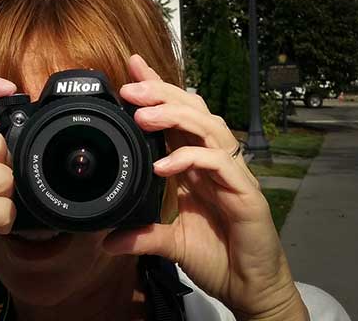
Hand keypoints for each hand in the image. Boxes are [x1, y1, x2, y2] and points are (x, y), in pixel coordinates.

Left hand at [104, 55, 307, 320]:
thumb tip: (106, 239)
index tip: (132, 70)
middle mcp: (214, 163)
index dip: (159, 91)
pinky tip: (164, 165)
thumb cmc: (219, 257)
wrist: (251, 288)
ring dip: (175, 116)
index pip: (178, 118)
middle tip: (130, 87)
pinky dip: (192, 158)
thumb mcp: (171, 243)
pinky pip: (219, 164)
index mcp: (197, 166)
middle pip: (193, 111)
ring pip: (208, 128)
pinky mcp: (246, 193)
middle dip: (162, 94)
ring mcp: (232, 175)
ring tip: (142, 115)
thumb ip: (142, 235)